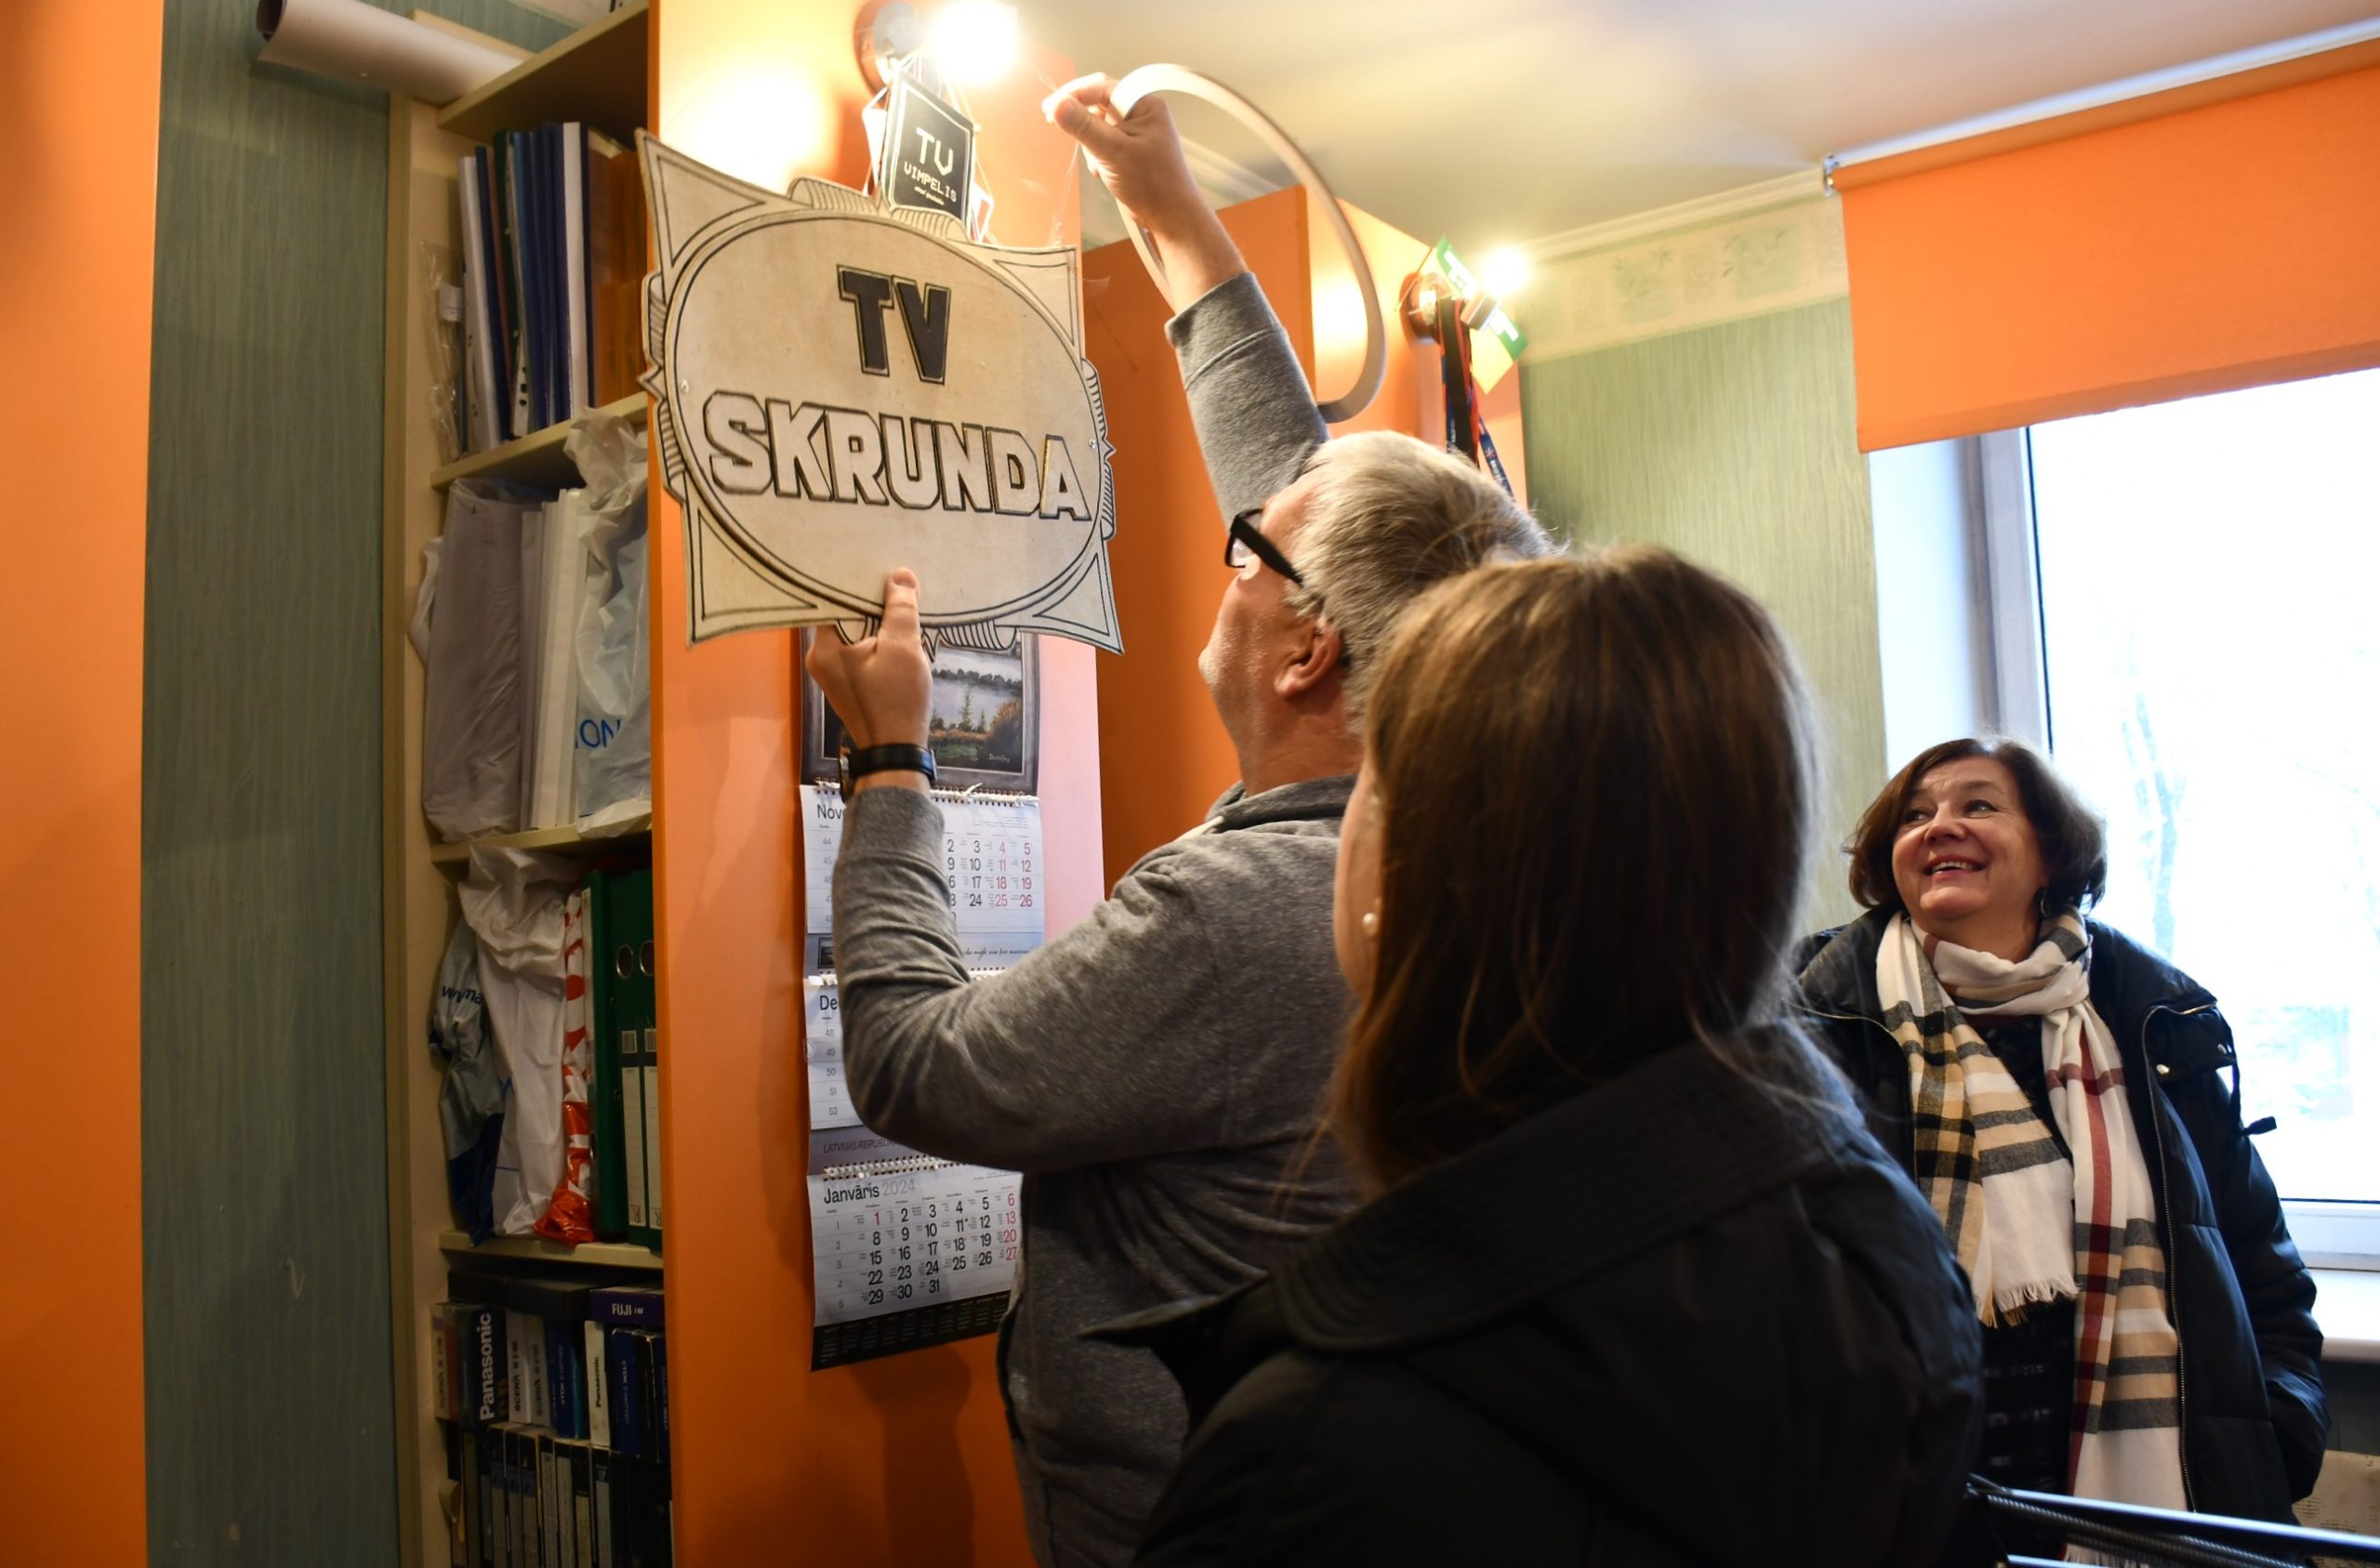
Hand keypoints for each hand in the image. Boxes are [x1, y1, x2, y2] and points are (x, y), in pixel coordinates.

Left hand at [807, 569, 931, 763]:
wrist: (896, 751)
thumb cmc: (897, 701)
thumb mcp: (903, 649)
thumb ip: (901, 609)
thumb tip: (901, 575)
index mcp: (824, 647)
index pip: (834, 600)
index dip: (856, 582)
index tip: (877, 565)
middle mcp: (820, 657)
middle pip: (845, 615)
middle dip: (870, 600)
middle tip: (894, 578)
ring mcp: (832, 672)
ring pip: (854, 632)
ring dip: (877, 621)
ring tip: (900, 599)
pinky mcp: (848, 683)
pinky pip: (859, 649)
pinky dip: (877, 639)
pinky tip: (897, 631)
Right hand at [1044, 74, 1244, 309]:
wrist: (1170, 216)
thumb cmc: (1152, 184)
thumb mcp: (1112, 152)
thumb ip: (1084, 127)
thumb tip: (1058, 105)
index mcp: (1144, 104)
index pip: (1102, 87)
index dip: (1073, 94)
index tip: (1050, 107)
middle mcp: (1141, 113)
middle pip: (1098, 104)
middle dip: (1082, 121)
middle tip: (1057, 125)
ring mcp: (1136, 131)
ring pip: (1099, 125)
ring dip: (1091, 143)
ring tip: (1098, 164)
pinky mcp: (1131, 148)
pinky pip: (1104, 142)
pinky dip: (1098, 155)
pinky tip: (1103, 171)